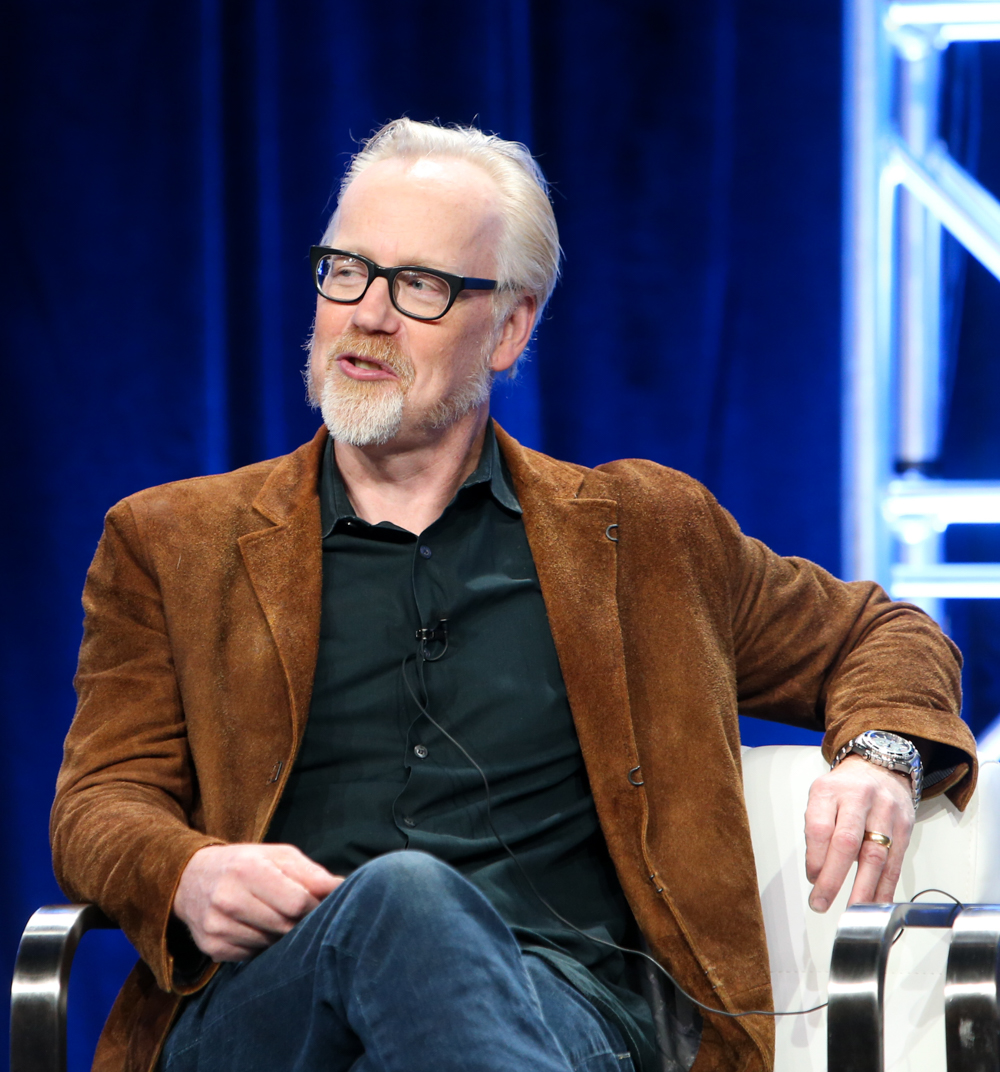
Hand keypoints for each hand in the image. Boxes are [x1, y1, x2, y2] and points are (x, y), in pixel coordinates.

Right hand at [173, 844, 342, 960]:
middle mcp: (228, 900)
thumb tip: (343, 888)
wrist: (191, 879)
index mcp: (248, 870)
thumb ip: (311, 874)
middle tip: (308, 918)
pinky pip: (252, 956)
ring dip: (283, 937)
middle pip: (284, 926)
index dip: (314, 907)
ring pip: (269, 944)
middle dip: (301, 924)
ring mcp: (217, 927)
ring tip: (282, 921)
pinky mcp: (212, 948)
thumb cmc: (246, 863)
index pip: (295, 902)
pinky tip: (261, 931)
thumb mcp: (279, 856)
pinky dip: (263, 947)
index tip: (322, 906)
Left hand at [804, 755, 914, 911]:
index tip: (812, 878)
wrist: (881, 768)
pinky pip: (895, 863)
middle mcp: (859, 799)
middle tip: (821, 901)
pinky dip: (885, 887)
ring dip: (863, 889)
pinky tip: (877, 903)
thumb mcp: (822, 796)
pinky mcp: (905, 827)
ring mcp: (885, 812)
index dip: (814, 858)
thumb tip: (817, 872)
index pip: (819, 827)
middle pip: (846, 842)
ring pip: (875, 856)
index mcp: (830, 790)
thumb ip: (818, 829)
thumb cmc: (846, 788)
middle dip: (833, 878)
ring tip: (852, 910)